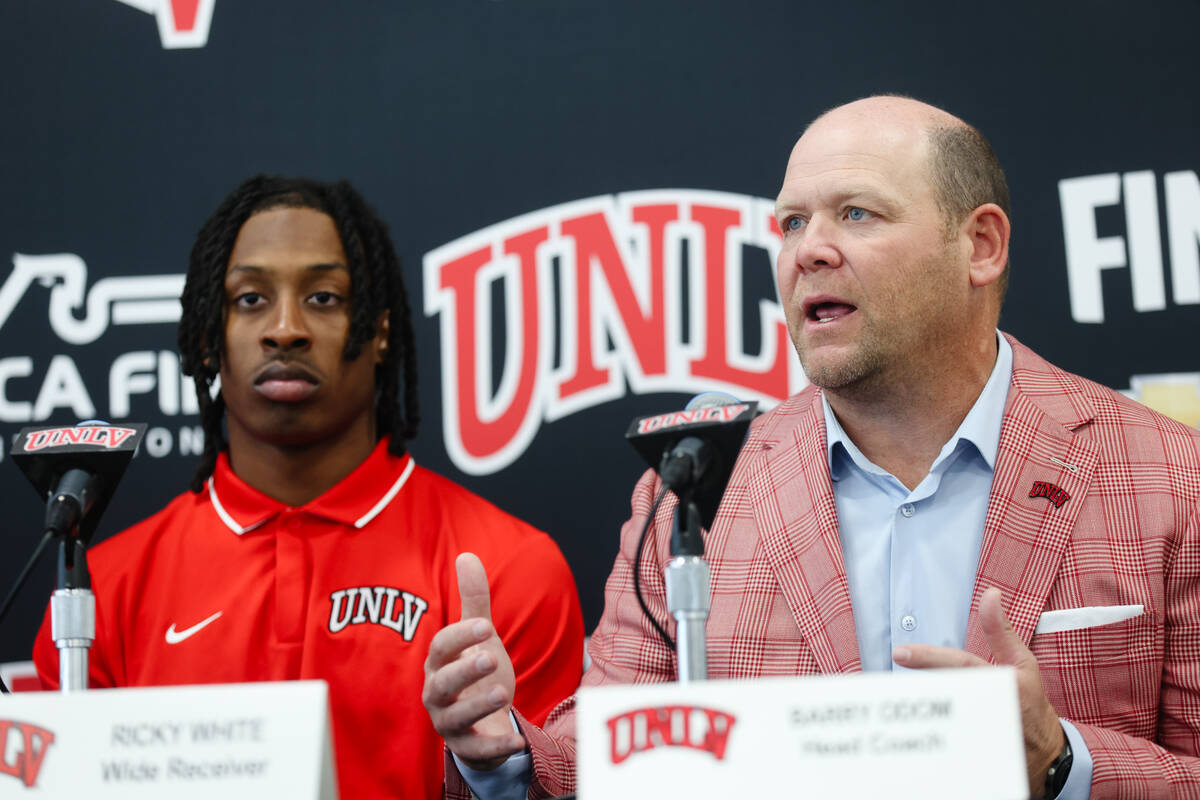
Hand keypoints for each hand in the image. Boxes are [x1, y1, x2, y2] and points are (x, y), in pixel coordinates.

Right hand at [422, 552, 525, 769]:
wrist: (478, 721)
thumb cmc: (473, 673)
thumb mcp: (477, 636)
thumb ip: (474, 600)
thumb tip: (466, 555)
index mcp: (439, 663)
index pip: (442, 647)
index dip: (461, 636)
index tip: (486, 626)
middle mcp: (437, 693)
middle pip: (443, 682)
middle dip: (465, 670)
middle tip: (491, 657)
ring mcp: (449, 722)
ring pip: (456, 718)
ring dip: (478, 706)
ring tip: (503, 693)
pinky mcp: (466, 747)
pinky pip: (477, 750)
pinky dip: (495, 748)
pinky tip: (517, 741)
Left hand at [892, 587, 1064, 797]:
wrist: (1044, 751)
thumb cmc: (1030, 700)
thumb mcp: (1022, 661)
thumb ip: (1000, 630)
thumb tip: (991, 595)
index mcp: (1001, 683)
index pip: (960, 666)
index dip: (930, 658)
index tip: (901, 653)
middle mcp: (986, 707)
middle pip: (941, 691)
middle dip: (914, 684)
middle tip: (892, 672)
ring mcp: (976, 732)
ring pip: (938, 715)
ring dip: (914, 705)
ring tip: (885, 696)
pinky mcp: (965, 750)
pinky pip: (939, 737)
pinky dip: (921, 728)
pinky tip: (901, 724)